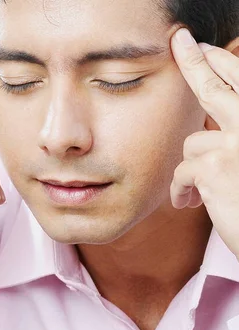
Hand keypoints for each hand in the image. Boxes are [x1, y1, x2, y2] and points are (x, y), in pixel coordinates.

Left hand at [170, 28, 238, 258]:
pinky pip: (181, 172)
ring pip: (193, 144)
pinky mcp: (214, 169)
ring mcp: (236, 144)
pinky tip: (190, 205)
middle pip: (216, 89)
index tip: (206, 48)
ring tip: (200, 194)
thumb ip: (237, 141)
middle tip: (180, 40)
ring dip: (192, 170)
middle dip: (195, 63)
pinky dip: (181, 191)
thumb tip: (208, 133)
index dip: (223, 64)